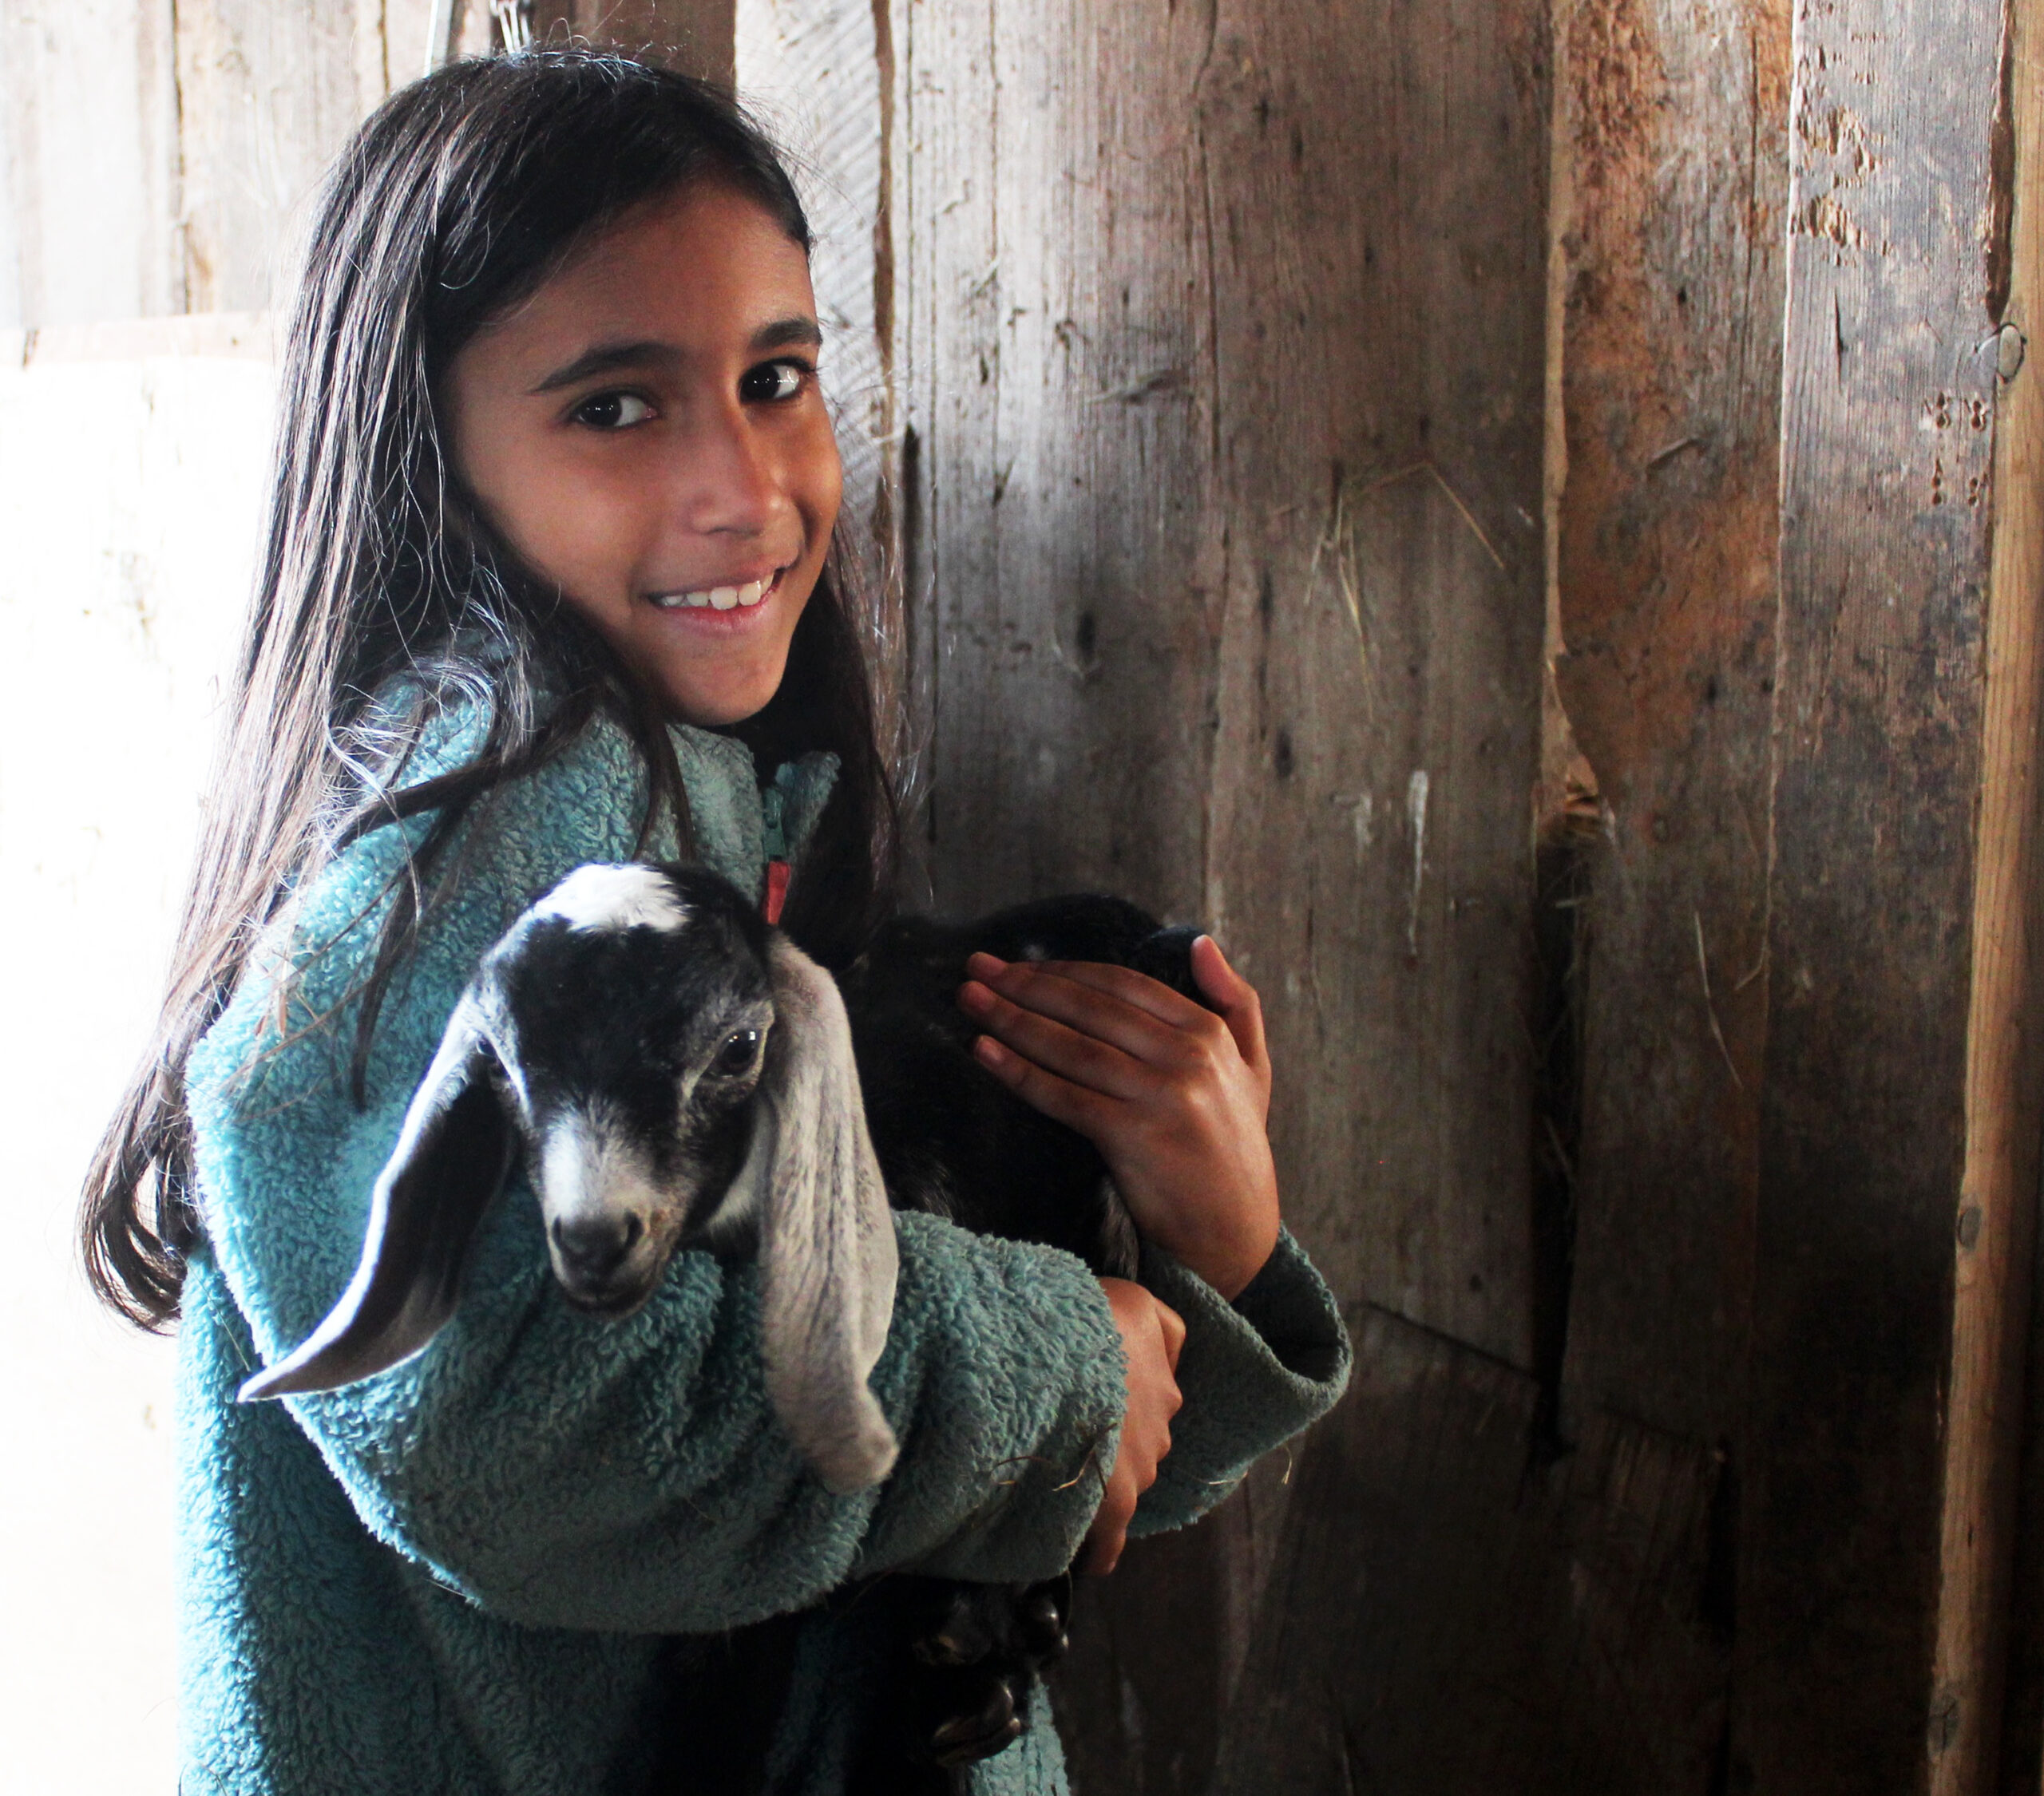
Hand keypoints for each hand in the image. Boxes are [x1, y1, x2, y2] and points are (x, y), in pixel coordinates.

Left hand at [958, 936, 1280, 1298]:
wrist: (1235, 1234)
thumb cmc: (1232, 1149)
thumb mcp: (1254, 1068)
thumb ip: (1236, 1002)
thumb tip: (1200, 942)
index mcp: (1209, 1032)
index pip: (1122, 985)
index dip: (1063, 970)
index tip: (1016, 963)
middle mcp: (1188, 1056)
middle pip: (1090, 1009)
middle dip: (1026, 985)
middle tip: (975, 970)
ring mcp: (1162, 1094)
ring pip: (1072, 1047)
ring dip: (1013, 1019)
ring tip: (970, 1001)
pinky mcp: (1134, 1135)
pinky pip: (1064, 1096)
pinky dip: (1020, 1072)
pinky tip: (985, 1052)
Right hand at [1083, 1277, 1183, 1574]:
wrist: (1064, 1358)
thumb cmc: (1093, 1323)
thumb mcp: (1138, 1302)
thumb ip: (1163, 1327)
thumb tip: (1172, 1357)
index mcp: (1166, 1385)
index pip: (1152, 1401)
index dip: (1121, 1403)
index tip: (1093, 1403)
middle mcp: (1162, 1428)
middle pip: (1138, 1443)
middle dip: (1112, 1442)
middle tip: (1069, 1433)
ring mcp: (1140, 1468)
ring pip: (1124, 1482)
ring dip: (1099, 1479)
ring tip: (1058, 1470)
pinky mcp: (1115, 1503)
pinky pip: (1111, 1539)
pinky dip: (1101, 1548)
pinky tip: (1087, 1555)